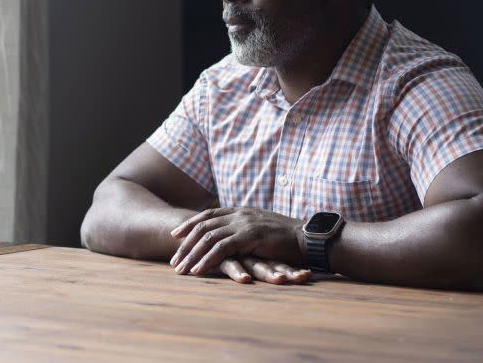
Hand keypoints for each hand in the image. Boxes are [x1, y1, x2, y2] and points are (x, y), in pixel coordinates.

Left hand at [169, 207, 309, 283]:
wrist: (309, 238)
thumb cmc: (288, 237)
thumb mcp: (261, 227)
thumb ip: (245, 227)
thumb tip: (233, 234)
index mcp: (240, 211)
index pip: (208, 215)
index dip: (190, 224)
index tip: (175, 235)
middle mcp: (239, 215)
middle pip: (203, 227)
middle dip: (185, 244)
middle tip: (174, 260)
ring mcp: (244, 224)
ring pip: (209, 238)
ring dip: (192, 255)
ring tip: (181, 269)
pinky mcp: (250, 237)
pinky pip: (222, 249)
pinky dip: (207, 260)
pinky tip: (198, 271)